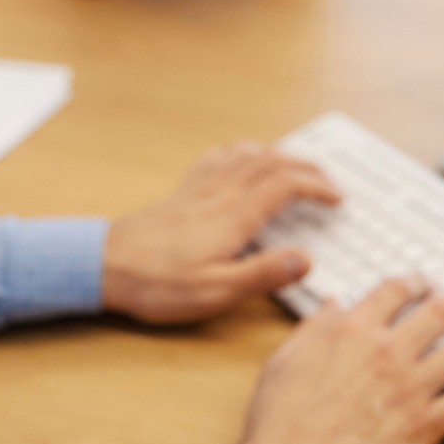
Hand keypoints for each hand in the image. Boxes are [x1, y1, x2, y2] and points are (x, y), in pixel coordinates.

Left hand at [102, 142, 341, 324]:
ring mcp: (200, 188)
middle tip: (330, 182)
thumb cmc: (158, 284)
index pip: (286, 185)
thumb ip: (263, 274)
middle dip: (307, 166)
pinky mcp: (184, 192)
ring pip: (247, 153)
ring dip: (279, 154)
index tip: (338, 199)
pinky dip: (242, 151)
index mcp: (233, 216)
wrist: (105, 265)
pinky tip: (243, 159)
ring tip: (297, 167)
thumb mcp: (215, 292)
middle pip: (272, 161)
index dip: (318, 187)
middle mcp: (220, 193)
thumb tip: (306, 259)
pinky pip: (219, 157)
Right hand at [234, 276, 443, 443]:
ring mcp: (410, 387)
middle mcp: (387, 351)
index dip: (416, 283)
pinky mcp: (423, 425)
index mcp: (353, 330)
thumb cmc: (282, 421)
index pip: (395, 291)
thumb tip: (334, 306)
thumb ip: (315, 328)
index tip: (427, 283)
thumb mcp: (286, 359)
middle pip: (440, 313)